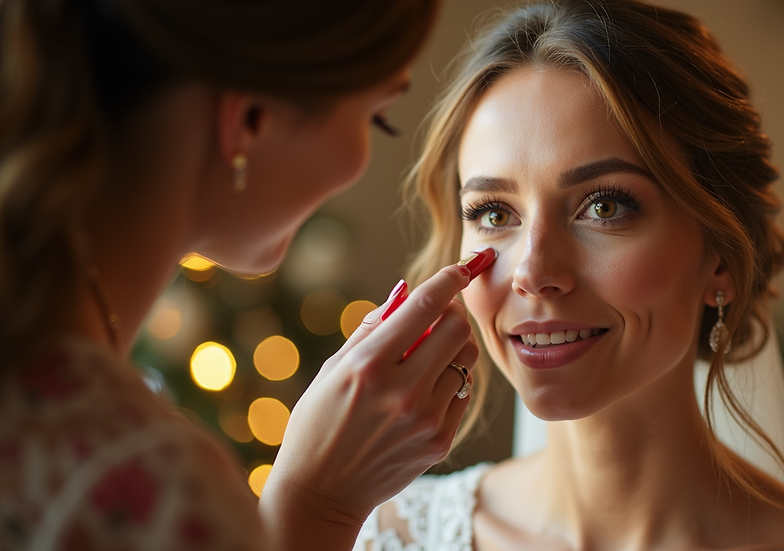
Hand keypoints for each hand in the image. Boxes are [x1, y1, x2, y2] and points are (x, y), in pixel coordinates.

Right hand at [258, 256, 488, 549]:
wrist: (321, 492)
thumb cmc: (318, 423)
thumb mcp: (332, 369)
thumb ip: (371, 326)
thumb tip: (406, 289)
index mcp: (369, 366)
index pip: (425, 305)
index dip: (450, 278)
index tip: (463, 267)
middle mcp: (401, 391)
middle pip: (456, 328)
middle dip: (451, 313)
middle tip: (436, 317)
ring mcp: (424, 419)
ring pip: (466, 359)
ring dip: (452, 348)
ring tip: (427, 357)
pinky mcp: (439, 441)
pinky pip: (463, 392)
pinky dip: (450, 381)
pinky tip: (425, 389)